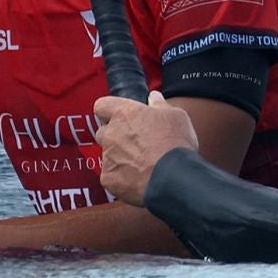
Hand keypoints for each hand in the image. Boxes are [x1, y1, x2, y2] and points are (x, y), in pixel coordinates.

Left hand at [93, 90, 197, 206]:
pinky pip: (110, 176)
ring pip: (107, 155)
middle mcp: (111, 133)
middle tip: (135, 144)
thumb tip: (154, 98)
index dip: (109, 111)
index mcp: (124, 113)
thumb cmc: (175, 145)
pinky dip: (120, 178)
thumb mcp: (176, 116)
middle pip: (103, 132)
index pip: (102, 105)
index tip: (117, 116)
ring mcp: (108, 156)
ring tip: (141, 164)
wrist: (173, 177)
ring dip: (119, 158)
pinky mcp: (108, 177)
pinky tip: (137, 179)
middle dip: (114, 137)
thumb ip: (160, 105)